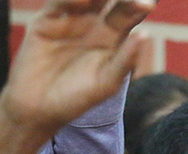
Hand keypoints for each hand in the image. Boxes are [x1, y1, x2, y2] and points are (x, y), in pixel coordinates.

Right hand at [0, 0, 154, 133]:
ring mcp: (72, 19)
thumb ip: (126, 59)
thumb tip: (145, 34)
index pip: (130, 14)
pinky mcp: (47, 20)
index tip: (147, 2)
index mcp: (115, 39)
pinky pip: (59, 3)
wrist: (39, 108)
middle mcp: (96, 24)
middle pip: (111, 1)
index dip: (138, 5)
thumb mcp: (107, 82)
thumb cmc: (78, 98)